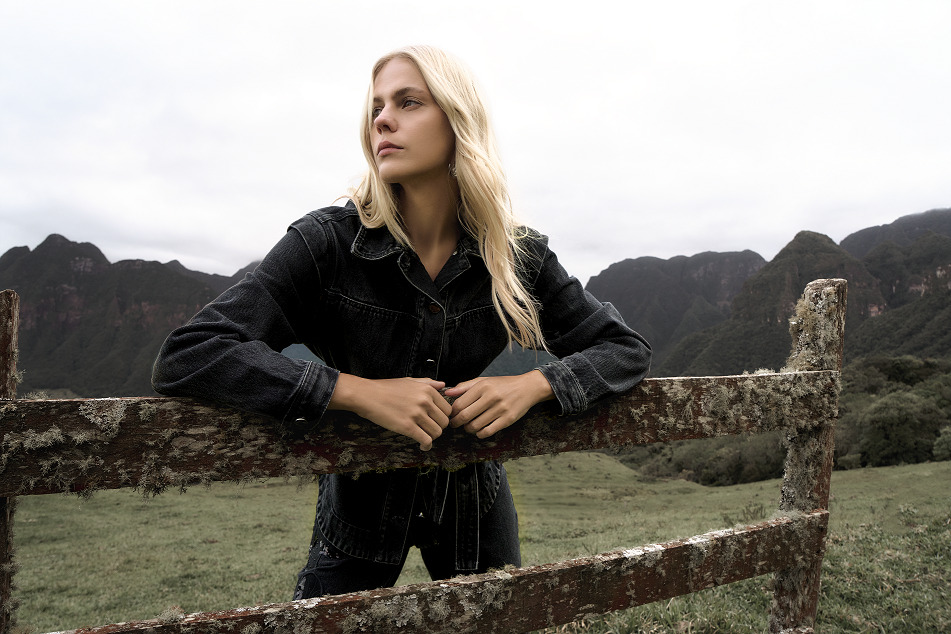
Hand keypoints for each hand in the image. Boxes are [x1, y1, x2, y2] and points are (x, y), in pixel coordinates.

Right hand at [329, 375, 451, 450]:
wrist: (366, 395)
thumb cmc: (386, 388)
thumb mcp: (409, 381)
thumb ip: (428, 383)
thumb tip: (443, 385)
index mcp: (427, 390)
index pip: (447, 409)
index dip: (442, 417)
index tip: (435, 421)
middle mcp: (425, 401)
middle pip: (444, 422)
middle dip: (438, 428)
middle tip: (429, 430)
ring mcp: (416, 414)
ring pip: (437, 432)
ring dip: (432, 437)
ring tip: (425, 437)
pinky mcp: (407, 427)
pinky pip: (426, 440)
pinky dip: (426, 446)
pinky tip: (422, 446)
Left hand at [445, 371, 553, 438]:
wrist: (528, 388)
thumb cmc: (503, 384)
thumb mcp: (484, 381)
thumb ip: (465, 386)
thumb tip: (447, 392)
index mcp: (483, 386)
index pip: (459, 403)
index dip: (452, 412)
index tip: (451, 415)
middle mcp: (491, 397)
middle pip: (465, 416)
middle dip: (456, 423)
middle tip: (454, 424)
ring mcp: (500, 409)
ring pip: (475, 426)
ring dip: (468, 429)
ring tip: (468, 427)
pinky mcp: (508, 419)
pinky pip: (488, 431)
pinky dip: (480, 434)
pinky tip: (479, 431)